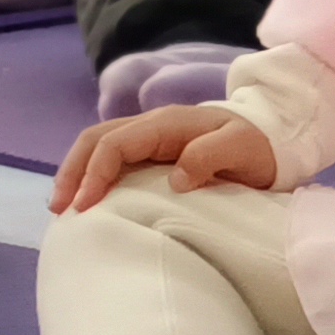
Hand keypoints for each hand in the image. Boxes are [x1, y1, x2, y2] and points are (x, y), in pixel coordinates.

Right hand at [53, 103, 279, 213]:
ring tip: (64, 208)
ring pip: (98, 146)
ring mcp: (150, 137)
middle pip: (95, 140)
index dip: (94, 173)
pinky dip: (92, 176)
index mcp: (166, 124)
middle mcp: (151, 126)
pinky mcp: (153, 151)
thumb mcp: (243, 150)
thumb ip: (210, 158)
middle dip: (72, 172)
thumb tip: (176, 179)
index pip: (115, 143)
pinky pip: (112, 157)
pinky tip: (89, 200)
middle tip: (58, 209)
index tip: (84, 207)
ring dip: (77, 173)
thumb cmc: (260, 147)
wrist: (276, 136)